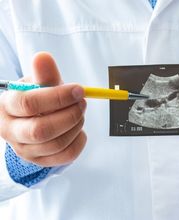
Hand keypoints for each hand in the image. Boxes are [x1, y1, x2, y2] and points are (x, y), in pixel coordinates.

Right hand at [0, 52, 86, 166]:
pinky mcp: (41, 161)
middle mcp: (11, 132)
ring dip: (76, 126)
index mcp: (7, 107)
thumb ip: (44, 73)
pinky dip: (79, 141)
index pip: (29, 104)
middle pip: (41, 130)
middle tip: (82, 103)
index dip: (59, 97)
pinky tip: (79, 130)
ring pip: (56, 144)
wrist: (34, 117)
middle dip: (69, 115)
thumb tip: (43, 57)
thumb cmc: (39, 98)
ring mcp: (25, 150)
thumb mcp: (40, 83)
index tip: (79, 90)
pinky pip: (66, 156)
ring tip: (80, 113)